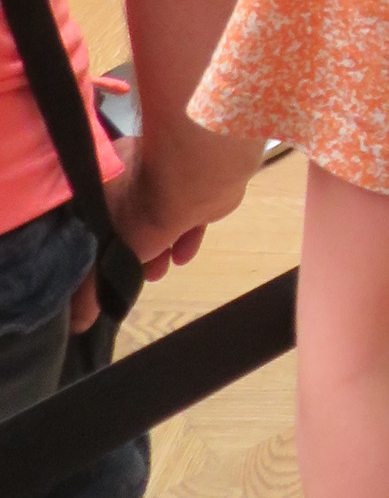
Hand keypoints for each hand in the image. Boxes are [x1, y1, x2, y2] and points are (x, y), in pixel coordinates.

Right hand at [69, 152, 210, 328]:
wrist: (195, 176)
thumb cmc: (141, 209)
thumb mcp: (107, 253)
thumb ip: (93, 287)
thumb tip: (80, 322)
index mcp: (105, 182)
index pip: (96, 221)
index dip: (101, 251)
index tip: (105, 276)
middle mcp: (135, 176)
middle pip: (130, 221)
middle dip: (135, 253)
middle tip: (136, 277)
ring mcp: (170, 178)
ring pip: (161, 219)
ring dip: (160, 250)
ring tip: (158, 273)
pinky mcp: (200, 185)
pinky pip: (190, 215)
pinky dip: (185, 238)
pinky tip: (182, 258)